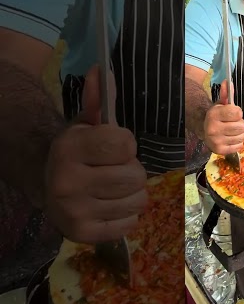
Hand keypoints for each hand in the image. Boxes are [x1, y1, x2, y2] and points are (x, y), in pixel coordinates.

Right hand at [44, 65, 147, 243]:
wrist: (45, 182)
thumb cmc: (77, 151)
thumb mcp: (85, 123)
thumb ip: (99, 99)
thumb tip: (102, 69)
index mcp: (69, 148)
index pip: (126, 144)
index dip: (125, 143)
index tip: (112, 146)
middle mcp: (67, 181)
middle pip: (136, 176)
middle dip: (130, 170)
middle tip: (111, 169)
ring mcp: (73, 211)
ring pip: (138, 200)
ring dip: (131, 193)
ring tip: (111, 188)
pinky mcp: (82, 234)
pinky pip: (130, 224)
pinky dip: (125, 215)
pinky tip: (108, 205)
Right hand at [204, 80, 243, 154]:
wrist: (204, 130)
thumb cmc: (217, 116)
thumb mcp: (221, 104)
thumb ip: (226, 94)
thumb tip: (228, 82)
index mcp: (214, 114)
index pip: (237, 112)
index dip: (238, 112)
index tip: (233, 113)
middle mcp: (213, 128)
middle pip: (242, 126)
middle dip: (240, 124)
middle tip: (232, 123)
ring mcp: (216, 141)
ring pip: (243, 137)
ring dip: (240, 134)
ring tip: (231, 131)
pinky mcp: (220, 151)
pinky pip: (240, 146)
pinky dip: (237, 143)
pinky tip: (230, 138)